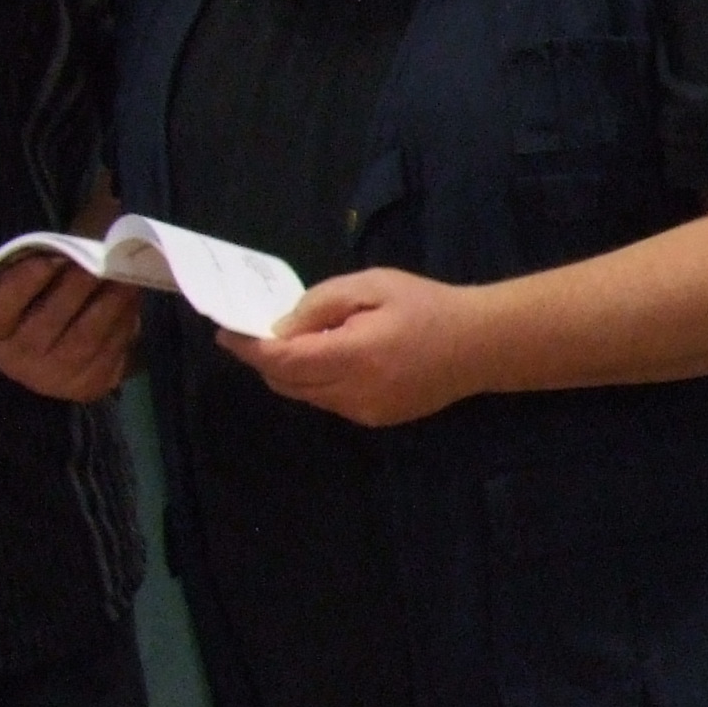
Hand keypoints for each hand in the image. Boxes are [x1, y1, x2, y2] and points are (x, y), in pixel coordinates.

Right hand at [0, 254, 140, 402]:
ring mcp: (55, 377)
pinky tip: (130, 298)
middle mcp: (18, 361)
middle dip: (77, 287)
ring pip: (87, 336)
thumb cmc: (27, 307)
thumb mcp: (9, 288)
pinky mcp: (90, 384)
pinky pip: (112, 350)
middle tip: (99, 261)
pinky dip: (125, 320)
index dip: (22, 284)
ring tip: (123, 275)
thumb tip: (42, 250)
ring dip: (110, 302)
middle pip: (49, 321)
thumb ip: (16, 269)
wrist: (48, 353)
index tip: (49, 259)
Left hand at [221, 270, 486, 426]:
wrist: (480, 345)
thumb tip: (280, 329)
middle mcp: (354, 393)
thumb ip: (321, 305)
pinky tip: (334, 358)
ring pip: (305, 396)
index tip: (227, 332)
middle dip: (266, 361)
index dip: (250, 349)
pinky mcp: (376, 420)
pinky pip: (329, 402)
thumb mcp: (372, 286)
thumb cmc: (427, 306)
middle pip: (287, 384)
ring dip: (291, 373)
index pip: (283, 361)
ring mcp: (365, 412)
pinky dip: (317, 382)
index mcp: (353, 356)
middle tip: (260, 333)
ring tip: (300, 343)